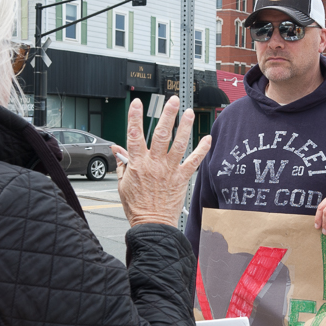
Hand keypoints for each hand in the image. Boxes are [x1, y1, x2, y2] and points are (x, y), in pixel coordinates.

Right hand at [111, 96, 210, 227]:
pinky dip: (202, 149)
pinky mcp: (182, 179)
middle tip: (173, 101)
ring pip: (179, 144)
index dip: (134, 118)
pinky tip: (208, 138)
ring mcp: (169, 170)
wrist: (152, 224)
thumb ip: (122, 164)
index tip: (137, 103)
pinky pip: (194, 161)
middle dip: (167, 115)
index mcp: (137, 164)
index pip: (134, 135)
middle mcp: (154, 164)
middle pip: (161, 134)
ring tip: (189, 112)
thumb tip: (116, 149)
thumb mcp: (122, 184)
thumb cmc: (137, 206)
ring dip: (185, 127)